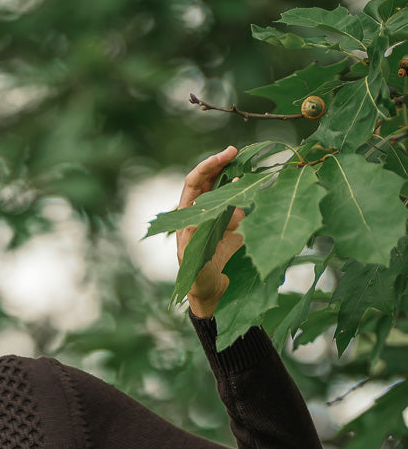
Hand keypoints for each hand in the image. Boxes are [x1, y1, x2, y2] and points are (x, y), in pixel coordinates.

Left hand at [176, 144, 244, 317]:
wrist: (213, 295)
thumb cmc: (199, 281)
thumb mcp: (194, 265)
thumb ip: (193, 245)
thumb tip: (194, 221)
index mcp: (188, 218)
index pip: (194, 183)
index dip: (209, 165)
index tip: (228, 154)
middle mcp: (202, 213)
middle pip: (212, 179)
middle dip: (225, 164)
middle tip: (241, 153)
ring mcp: (219, 217)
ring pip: (229, 188)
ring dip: (239, 179)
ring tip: (251, 177)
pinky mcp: (236, 225)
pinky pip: (243, 204)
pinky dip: (251, 195)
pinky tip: (261, 194)